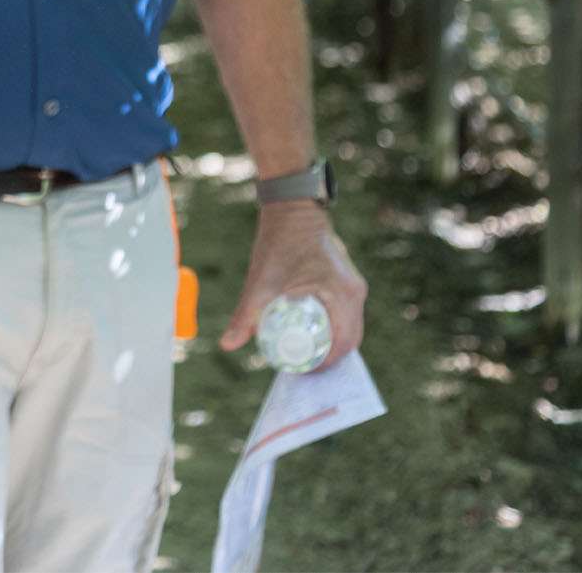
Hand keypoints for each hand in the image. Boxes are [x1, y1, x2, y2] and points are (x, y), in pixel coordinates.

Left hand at [220, 202, 367, 369]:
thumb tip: (226, 345)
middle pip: (350, 339)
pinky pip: (346, 313)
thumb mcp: (260, 282)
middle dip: (328, 357)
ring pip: (350, 327)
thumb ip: (245, 315)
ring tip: (305, 353)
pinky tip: (312, 332)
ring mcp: (354, 286)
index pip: (343, 344)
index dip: (325, 364)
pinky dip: (333, 327)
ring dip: (331, 343)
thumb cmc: (278, 243)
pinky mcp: (348, 281)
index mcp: (342, 295)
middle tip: (302, 366)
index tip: (303, 371)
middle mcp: (355, 293)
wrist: (292, 209)